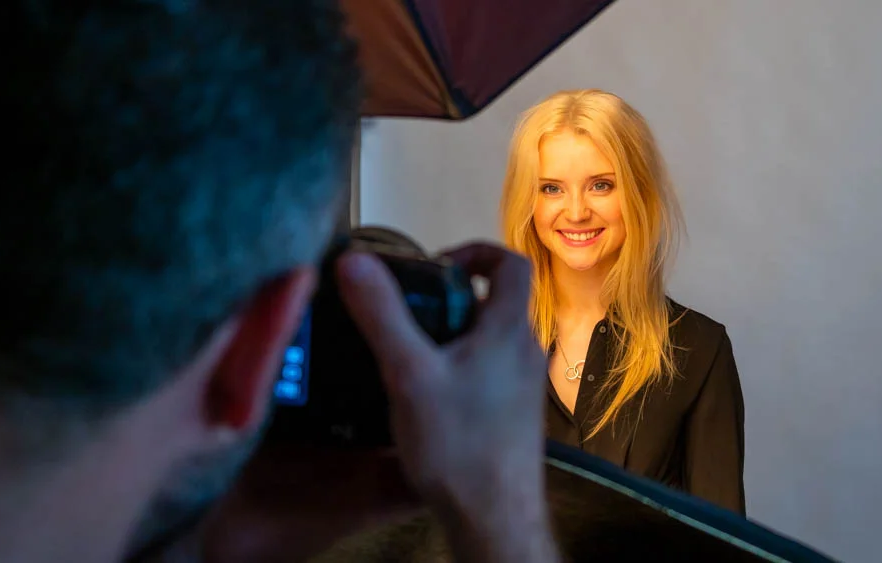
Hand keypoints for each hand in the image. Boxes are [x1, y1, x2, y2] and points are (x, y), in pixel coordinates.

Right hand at [337, 242, 556, 562]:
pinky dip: (460, 366)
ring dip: (451, 336)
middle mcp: (526, 351)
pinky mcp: (517, 413)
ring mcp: (525, 384)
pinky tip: (427, 397)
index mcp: (509, 329)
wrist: (494, 517)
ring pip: (489, 339)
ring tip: (408, 358)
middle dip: (449, 300)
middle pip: (494, 302)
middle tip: (407, 317)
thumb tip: (355, 260)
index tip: (435, 267)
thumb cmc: (457, 442)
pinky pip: (489, 370)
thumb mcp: (408, 373)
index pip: (511, 264)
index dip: (475, 251)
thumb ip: (382, 315)